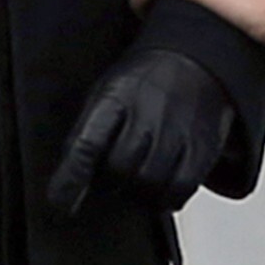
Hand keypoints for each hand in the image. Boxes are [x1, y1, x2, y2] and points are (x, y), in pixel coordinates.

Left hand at [46, 47, 235, 217]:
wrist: (194, 61)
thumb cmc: (141, 85)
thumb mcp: (105, 95)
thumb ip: (85, 138)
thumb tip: (64, 190)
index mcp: (117, 95)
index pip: (88, 143)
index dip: (71, 178)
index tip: (60, 204)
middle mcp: (150, 109)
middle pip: (121, 167)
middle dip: (111, 183)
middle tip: (113, 180)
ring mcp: (180, 128)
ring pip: (150, 183)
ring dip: (138, 195)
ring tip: (136, 183)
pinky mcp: (203, 146)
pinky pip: (181, 188)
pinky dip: (167, 198)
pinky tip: (161, 190)